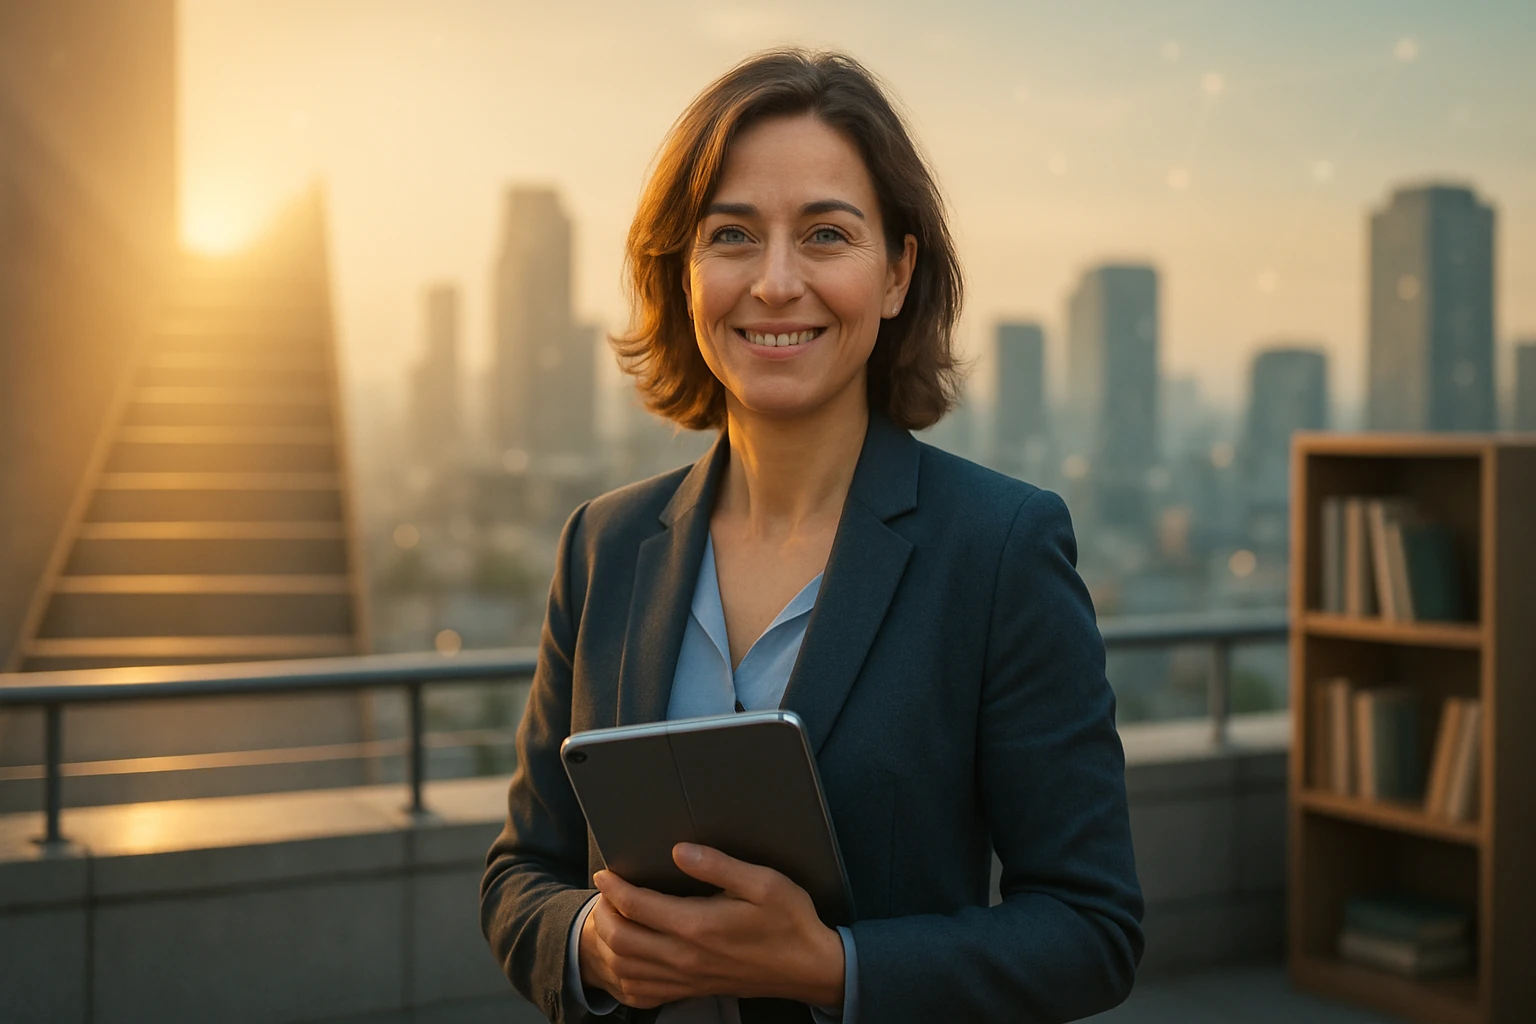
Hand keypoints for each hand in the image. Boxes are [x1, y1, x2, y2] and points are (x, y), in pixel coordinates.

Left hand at [578, 843, 844, 1009]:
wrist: (809, 967)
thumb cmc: (789, 921)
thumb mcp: (763, 882)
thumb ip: (718, 865)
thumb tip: (679, 851)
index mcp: (699, 925)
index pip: (638, 905)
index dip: (614, 887)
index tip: (606, 872)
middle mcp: (686, 956)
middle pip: (622, 939)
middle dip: (603, 914)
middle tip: (604, 894)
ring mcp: (688, 978)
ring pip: (627, 967)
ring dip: (610, 943)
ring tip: (611, 918)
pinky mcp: (694, 989)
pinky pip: (644, 991)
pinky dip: (624, 975)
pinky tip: (626, 959)